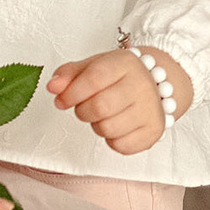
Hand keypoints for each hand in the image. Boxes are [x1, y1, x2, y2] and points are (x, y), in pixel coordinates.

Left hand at [46, 48, 189, 155]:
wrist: (157, 83)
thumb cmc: (118, 76)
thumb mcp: (93, 66)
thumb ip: (68, 74)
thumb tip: (53, 87)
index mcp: (126, 63)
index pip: (94, 78)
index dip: (72, 93)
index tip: (61, 100)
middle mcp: (143, 85)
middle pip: (100, 107)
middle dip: (82, 111)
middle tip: (84, 107)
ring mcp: (151, 110)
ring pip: (108, 129)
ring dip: (96, 125)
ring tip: (103, 115)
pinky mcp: (154, 131)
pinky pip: (121, 146)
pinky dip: (111, 140)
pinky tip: (117, 125)